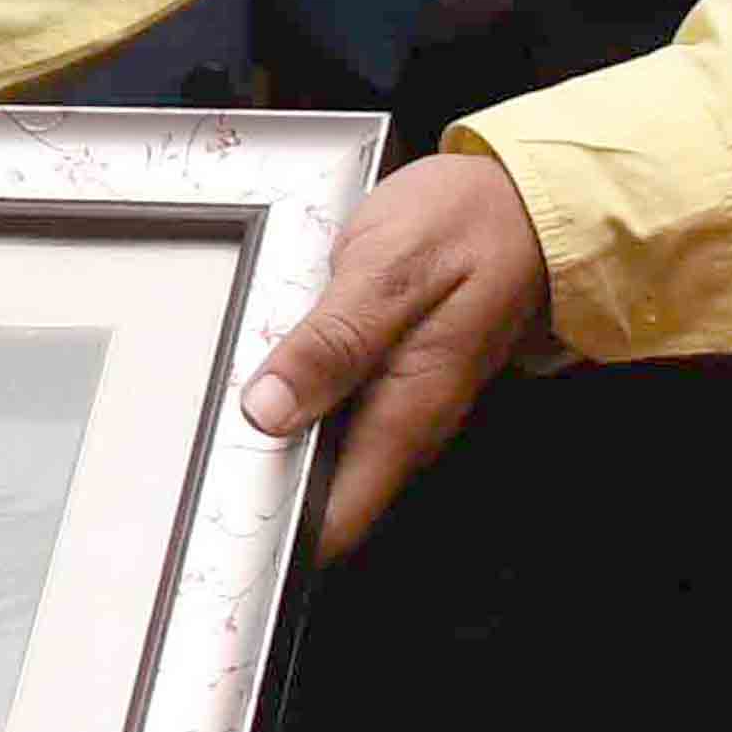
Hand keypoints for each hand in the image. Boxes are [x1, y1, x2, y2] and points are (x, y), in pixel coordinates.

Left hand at [238, 149, 551, 555]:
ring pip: (323, 453)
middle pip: (321, 495)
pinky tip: (269, 368)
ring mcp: (405, 405)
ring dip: (273, 441)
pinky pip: (335, 411)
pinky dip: (296, 400)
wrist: (533, 199)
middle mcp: (411, 424)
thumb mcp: (389, 267)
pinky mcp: (396, 379)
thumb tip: (269, 409)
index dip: (275, 532)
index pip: (337, 520)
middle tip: (198, 459)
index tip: (218, 519)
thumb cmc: (471, 222)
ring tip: (220, 414)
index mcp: (408, 410)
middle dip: (260, 486)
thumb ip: (331, 342)